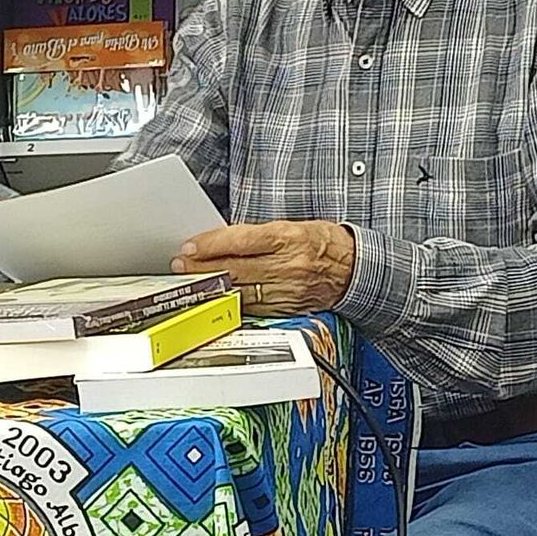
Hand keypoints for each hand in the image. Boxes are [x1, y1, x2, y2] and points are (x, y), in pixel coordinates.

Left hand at [173, 220, 355, 315]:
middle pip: (234, 269)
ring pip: (240, 292)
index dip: (209, 245)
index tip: (188, 247)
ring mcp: (288, 290)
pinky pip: (254, 307)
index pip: (239, 241)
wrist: (356, 269)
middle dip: (201, 268)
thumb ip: (258, 235)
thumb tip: (221, 242)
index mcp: (288, 238)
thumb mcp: (293, 226)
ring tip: (191, 284)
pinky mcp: (288, 309)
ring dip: (211, 288)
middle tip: (180, 266)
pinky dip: (232, 303)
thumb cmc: (323, 242)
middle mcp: (287, 265)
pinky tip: (216, 300)